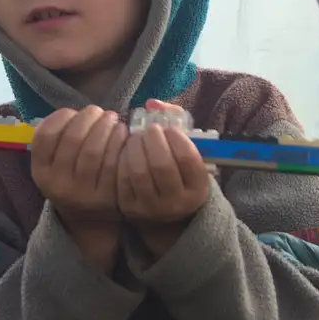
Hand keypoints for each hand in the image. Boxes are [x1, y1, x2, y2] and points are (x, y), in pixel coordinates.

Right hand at [30, 106, 127, 270]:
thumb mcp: (55, 165)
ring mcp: (82, 194)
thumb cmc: (73, 179)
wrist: (89, 221)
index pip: (45, 135)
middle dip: (88, 118)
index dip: (62, 117)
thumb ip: (59, 139)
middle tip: (99, 112)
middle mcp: (57, 186)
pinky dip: (119, 142)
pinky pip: (113, 163)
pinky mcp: (106, 198)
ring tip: (112, 119)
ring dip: (105, 127)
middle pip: (73, 139)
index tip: (74, 112)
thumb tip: (78, 112)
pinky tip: (123, 132)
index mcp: (40, 173)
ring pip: (93, 150)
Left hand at [118, 100, 210, 257]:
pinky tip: (126, 150)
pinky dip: (122, 158)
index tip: (170, 129)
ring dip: (135, 147)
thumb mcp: (187, 156)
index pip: (187, 159)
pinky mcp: (129, 208)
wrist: (164, 215)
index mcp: (197, 190)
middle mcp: (176, 203)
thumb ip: (176, 125)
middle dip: (153, 140)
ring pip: (138, 172)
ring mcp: (151, 209)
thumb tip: (153, 104)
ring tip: (136, 137)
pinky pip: (121, 178)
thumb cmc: (178, 175)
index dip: (177, 138)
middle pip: (161, 165)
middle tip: (150, 129)